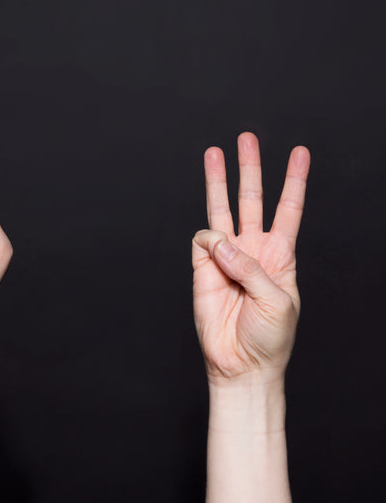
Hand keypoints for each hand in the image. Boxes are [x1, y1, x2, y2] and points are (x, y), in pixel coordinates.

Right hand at [192, 132, 309, 384]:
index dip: (294, 180)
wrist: (241, 364)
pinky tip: (216, 256)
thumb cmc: (269, 338)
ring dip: (218, 181)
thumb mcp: (278, 300)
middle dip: (250, 168)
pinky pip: (202, 242)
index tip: (300, 152)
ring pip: (221, 210)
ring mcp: (226, 258)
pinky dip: (209, 243)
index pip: (288, 209)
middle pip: (252, 199)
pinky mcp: (202, 269)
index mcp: (280, 255)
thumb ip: (251, 267)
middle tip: (246, 138)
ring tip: (214, 153)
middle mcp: (253, 250)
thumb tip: (219, 243)